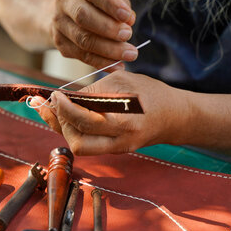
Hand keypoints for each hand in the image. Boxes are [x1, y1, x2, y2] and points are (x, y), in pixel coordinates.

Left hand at [31, 71, 190, 155]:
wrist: (177, 116)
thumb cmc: (150, 93)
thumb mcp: (122, 81)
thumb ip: (94, 90)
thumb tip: (66, 97)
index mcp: (124, 120)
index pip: (84, 119)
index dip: (64, 107)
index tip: (54, 94)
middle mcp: (120, 140)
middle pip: (77, 141)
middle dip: (60, 121)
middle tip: (53, 102)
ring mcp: (117, 148)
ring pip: (79, 147)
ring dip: (63, 129)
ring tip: (54, 110)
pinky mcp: (114, 150)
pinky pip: (87, 144)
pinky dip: (72, 131)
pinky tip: (63, 116)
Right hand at [51, 0, 137, 69]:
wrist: (59, 13)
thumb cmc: (93, 3)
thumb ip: (120, 4)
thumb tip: (129, 21)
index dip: (110, 3)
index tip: (127, 16)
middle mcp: (64, 3)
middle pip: (83, 17)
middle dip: (108, 28)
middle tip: (128, 35)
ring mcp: (59, 25)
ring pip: (82, 39)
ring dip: (108, 49)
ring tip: (129, 54)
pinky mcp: (60, 44)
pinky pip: (82, 56)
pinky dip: (101, 63)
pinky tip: (118, 66)